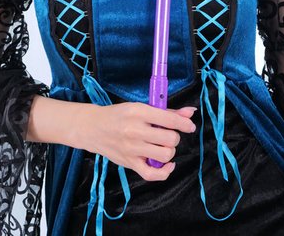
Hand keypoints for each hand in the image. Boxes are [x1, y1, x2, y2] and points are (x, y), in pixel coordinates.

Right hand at [72, 102, 196, 180]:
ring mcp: (131, 148)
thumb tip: (190, 113)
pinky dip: (164, 172)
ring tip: (163, 146)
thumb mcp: (140, 107)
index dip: (184, 123)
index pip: (169, 119)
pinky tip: (166, 164)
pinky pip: (152, 174)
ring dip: (169, 151)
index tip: (189, 126)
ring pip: (164, 155)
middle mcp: (135, 130)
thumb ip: (166, 112)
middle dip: (174, 137)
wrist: (93, 127)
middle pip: (170, 139)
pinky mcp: (129, 163)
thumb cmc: (119, 115)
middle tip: (168, 135)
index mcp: (138, 111)